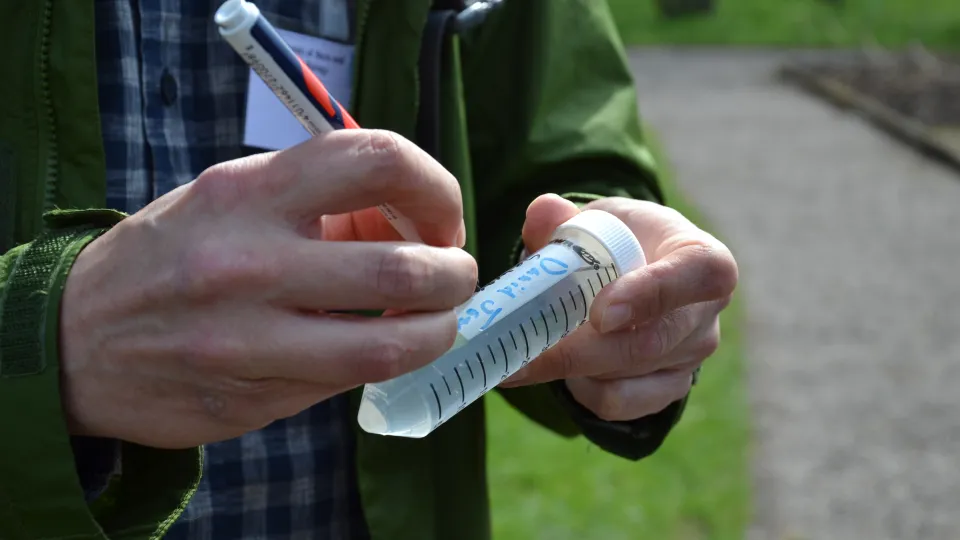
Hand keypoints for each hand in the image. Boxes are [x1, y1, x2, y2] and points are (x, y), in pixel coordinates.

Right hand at [60, 130, 476, 448]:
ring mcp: (248, 337)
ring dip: (439, 330)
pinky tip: (381, 346)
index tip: (439, 215)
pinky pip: (350, 380)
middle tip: (454, 275)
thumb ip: (318, 200)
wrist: (75, 338)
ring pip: (392, 343)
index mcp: (249, 190)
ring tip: (436, 319)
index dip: (435, 187)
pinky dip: (387, 362)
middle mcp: (248, 260)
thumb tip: (413, 221)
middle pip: (406, 266)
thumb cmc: (173, 255)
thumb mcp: (231, 196)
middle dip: (456, 274)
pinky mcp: (252, 395)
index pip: (379, 160)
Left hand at [502, 194, 736, 420]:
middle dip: (579, 351)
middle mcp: (706, 313)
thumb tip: (542, 212)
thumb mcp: (600, 219)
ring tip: (528, 348)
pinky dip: (580, 389)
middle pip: (649, 343)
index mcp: (703, 258)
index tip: (601, 314)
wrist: (636, 274)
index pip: (700, 275)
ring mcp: (692, 357)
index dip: (652, 295)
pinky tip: (560, 367)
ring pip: (626, 376)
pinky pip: (618, 403)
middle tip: (521, 351)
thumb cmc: (622, 240)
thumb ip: (567, 218)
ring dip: (570, 367)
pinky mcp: (669, 389)